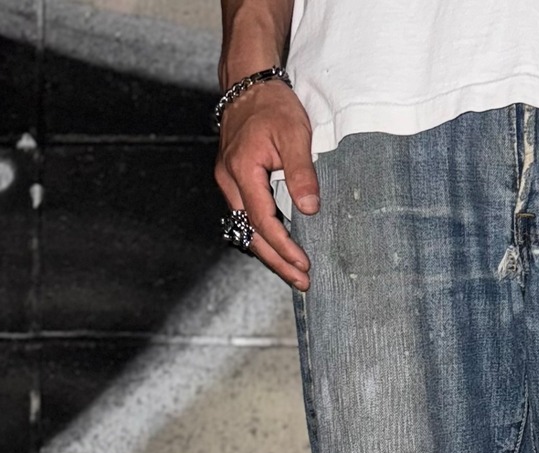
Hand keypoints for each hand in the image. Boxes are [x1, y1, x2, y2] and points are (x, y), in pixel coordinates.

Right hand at [214, 81, 319, 289]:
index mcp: (242, 171)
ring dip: (269, 253)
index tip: (303, 265)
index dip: (284, 248)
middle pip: (251, 235)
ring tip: (293, 272)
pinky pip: (247, 217)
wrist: (249, 85)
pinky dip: (264, 236)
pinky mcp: (234, 182)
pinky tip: (281, 248)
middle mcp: (229, 181)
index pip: (263, 222)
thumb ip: (302, 174)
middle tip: (301, 282)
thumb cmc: (272, 106)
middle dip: (277, 262)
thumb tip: (310, 209)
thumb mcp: (295, 135)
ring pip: (246, 230)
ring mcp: (229, 183)